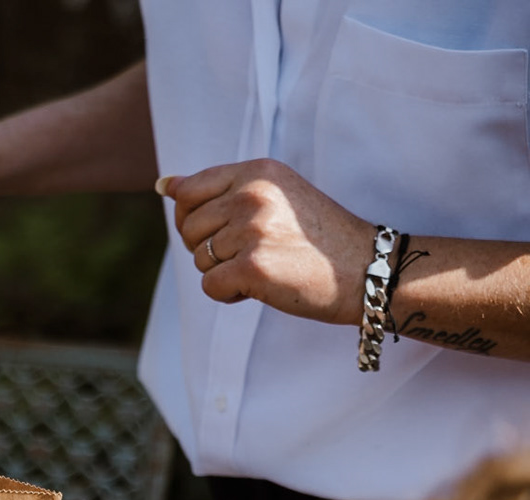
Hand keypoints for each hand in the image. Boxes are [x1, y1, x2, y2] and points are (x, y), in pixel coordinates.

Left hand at [162, 159, 372, 324]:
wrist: (368, 268)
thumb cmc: (316, 237)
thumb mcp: (274, 196)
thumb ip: (219, 190)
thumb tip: (162, 184)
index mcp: (258, 172)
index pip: (187, 191)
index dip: (192, 219)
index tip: (221, 229)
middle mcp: (253, 195)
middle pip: (188, 228)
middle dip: (208, 248)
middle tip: (252, 251)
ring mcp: (253, 230)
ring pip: (198, 259)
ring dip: (222, 272)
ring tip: (264, 265)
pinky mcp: (252, 267)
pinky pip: (210, 286)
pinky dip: (229, 294)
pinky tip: (262, 286)